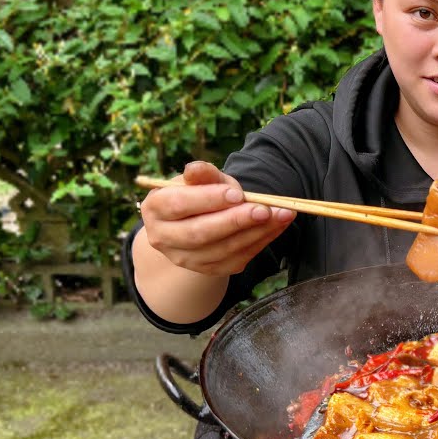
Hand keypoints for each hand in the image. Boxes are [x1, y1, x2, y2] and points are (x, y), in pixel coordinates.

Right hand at [139, 161, 294, 275]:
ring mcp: (185, 258)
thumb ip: (203, 174)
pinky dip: (261, 242)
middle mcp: (163, 238)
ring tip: (282, 215)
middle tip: (265, 209)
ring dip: (256, 232)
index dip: (209, 200)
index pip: (179, 205)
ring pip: (221, 250)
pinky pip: (236, 259)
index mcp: (155, 208)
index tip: (237, 194)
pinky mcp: (207, 269)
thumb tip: (196, 169)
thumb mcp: (201, 179)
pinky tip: (278, 226)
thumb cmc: (200, 194)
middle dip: (235, 221)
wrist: (198, 220)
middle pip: (199, 233)